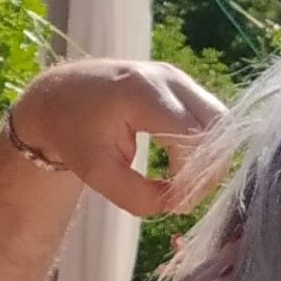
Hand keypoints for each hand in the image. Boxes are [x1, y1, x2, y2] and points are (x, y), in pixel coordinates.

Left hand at [4, 59, 225, 216]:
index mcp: (142, 92)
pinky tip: (183, 169)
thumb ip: (136, 196)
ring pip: (220, 120)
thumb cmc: (73, 134)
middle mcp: (167, 77)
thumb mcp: (96, 174)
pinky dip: (205, 146)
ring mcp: (177, 76)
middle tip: (185, 198)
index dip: (191, 177)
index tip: (173, 203)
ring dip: (211, 158)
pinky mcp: (181, 84)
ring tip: (184, 185)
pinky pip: (209, 116)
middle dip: (209, 169)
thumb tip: (175, 204)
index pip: (192, 137)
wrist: (60, 96)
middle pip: (217, 125)